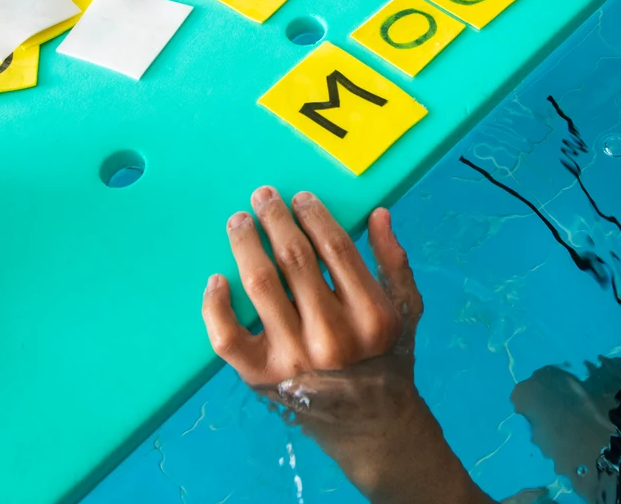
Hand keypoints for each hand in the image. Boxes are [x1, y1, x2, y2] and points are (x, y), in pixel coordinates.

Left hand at [205, 187, 413, 386]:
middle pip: (294, 259)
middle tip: (262, 197)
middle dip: (275, 219)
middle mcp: (332, 336)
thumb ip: (393, 262)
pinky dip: (215, 305)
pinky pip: (227, 335)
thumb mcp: (405, 310)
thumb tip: (378, 215)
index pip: (335, 248)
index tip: (300, 198)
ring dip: (245, 245)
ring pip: (259, 285)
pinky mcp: (260, 375)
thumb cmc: (385, 358)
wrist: (367, 424)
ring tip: (239, 223)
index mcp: (371, 316)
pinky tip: (216, 279)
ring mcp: (293, 357)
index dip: (314, 216)